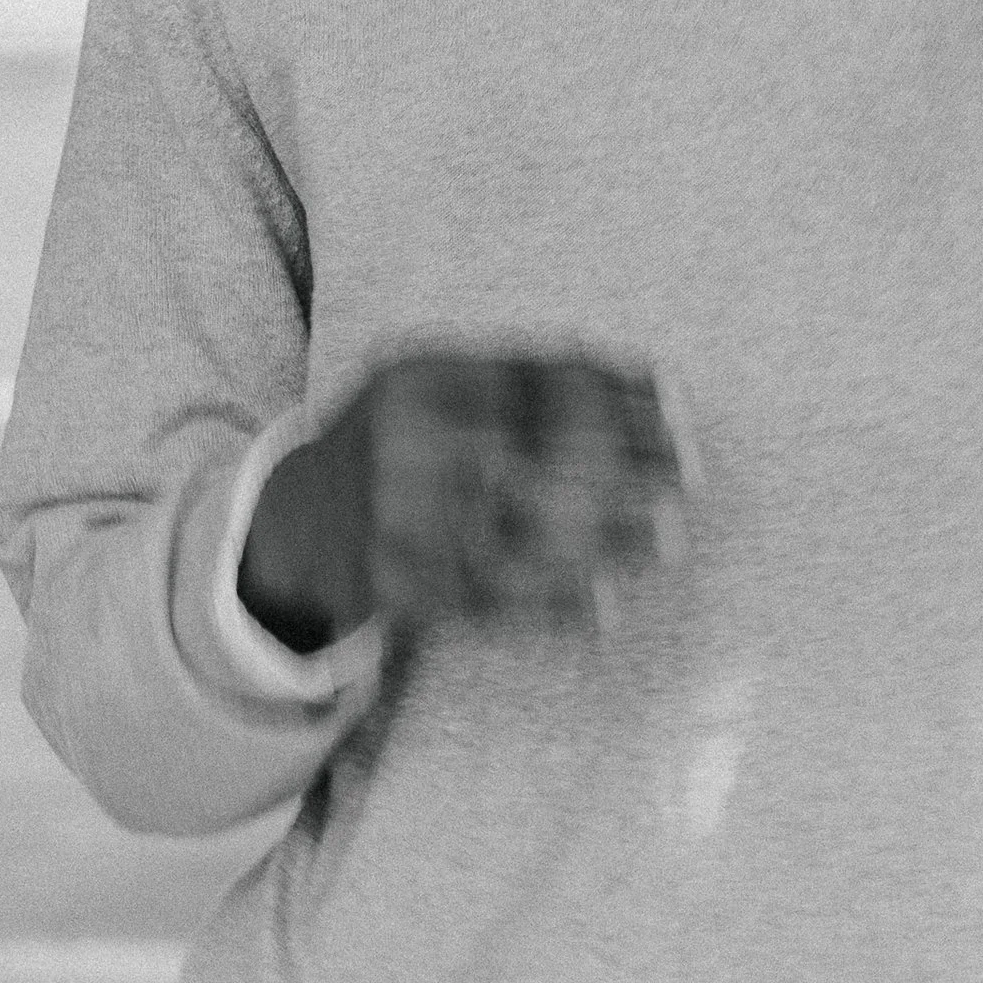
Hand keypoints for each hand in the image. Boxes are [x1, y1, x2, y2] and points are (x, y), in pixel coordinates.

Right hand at [238, 347, 692, 648]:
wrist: (291, 523)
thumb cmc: (398, 438)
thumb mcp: (437, 383)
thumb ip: (525, 375)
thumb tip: (649, 380)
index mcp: (416, 375)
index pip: (534, 380)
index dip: (614, 393)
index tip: (680, 410)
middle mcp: (399, 441)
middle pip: (534, 451)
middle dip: (622, 464)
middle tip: (691, 476)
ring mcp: (389, 517)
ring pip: (515, 530)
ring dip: (601, 539)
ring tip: (667, 538)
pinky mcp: (389, 587)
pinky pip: (482, 599)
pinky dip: (548, 606)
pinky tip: (604, 607)